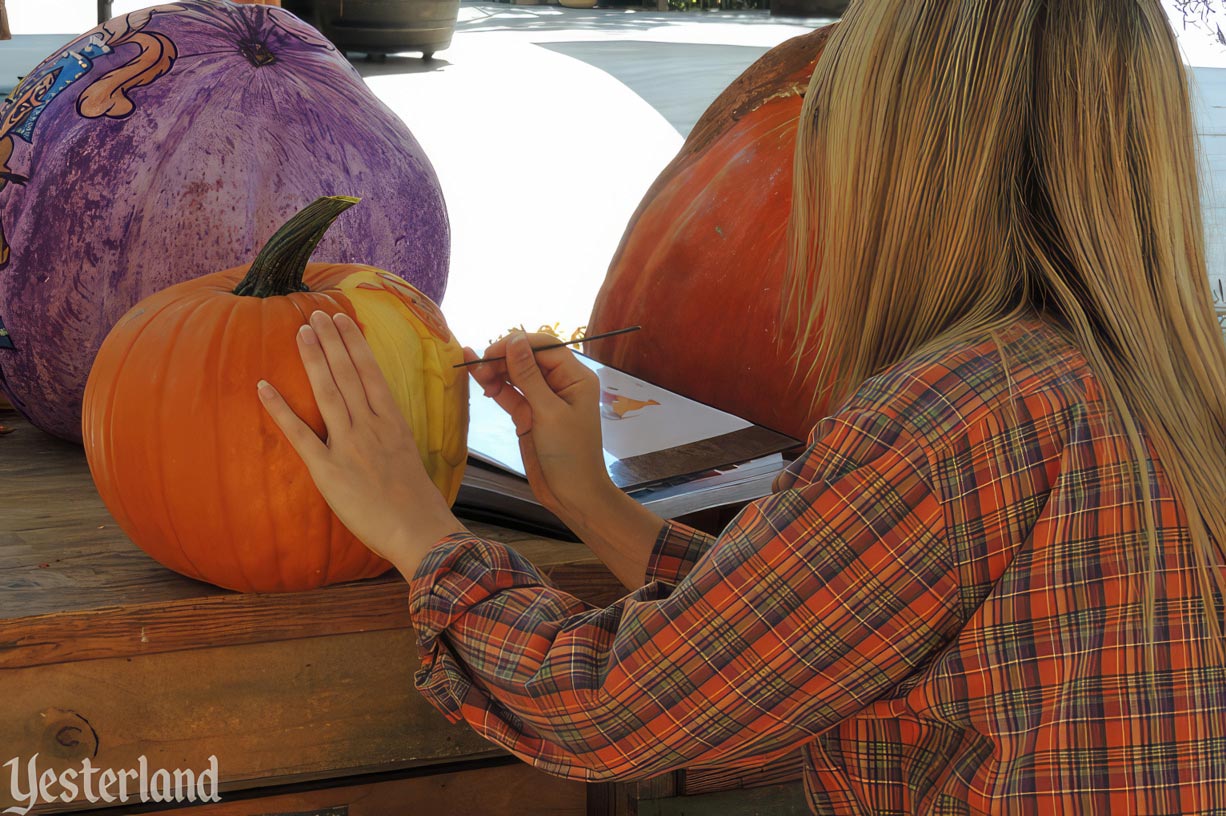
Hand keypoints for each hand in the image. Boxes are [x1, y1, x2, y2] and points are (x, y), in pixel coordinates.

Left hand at [257, 310, 466, 578]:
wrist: (419, 530)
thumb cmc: (418, 501)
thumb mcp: (410, 455)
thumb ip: (391, 434)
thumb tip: (379, 419)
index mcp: (393, 421)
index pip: (370, 372)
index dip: (353, 343)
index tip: (342, 319)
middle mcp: (371, 426)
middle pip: (348, 374)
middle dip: (331, 341)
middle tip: (315, 312)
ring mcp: (349, 445)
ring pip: (328, 392)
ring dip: (313, 360)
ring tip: (300, 332)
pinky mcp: (328, 470)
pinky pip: (300, 435)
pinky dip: (281, 410)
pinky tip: (264, 387)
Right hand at [465, 331, 616, 523]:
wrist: (572, 495)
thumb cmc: (569, 454)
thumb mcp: (548, 412)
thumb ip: (528, 375)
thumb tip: (514, 340)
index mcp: (576, 377)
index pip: (545, 347)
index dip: (517, 344)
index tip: (490, 351)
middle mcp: (561, 383)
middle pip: (528, 358)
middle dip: (503, 358)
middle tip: (477, 365)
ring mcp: (543, 399)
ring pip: (516, 375)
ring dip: (496, 372)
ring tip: (473, 372)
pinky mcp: (529, 415)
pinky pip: (511, 394)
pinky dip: (496, 387)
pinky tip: (479, 380)